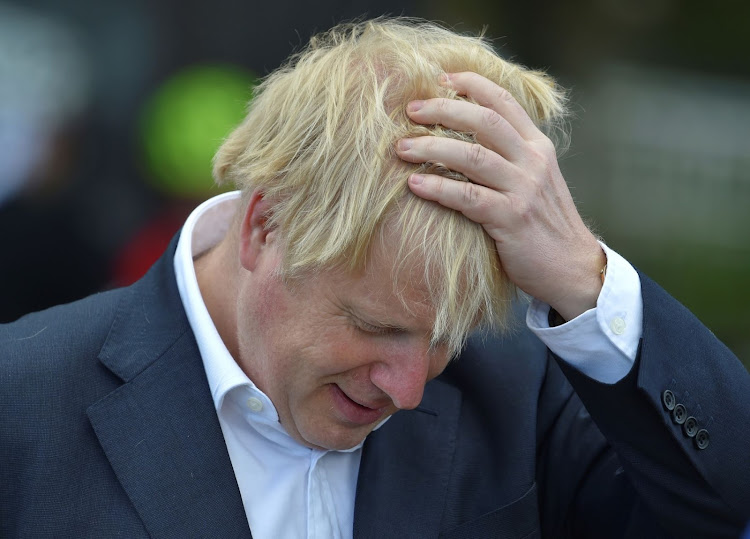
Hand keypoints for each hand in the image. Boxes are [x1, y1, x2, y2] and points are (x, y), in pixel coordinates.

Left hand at [396, 72, 605, 320]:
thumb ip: (510, 156)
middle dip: (444, 109)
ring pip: (472, 155)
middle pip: (483, 121)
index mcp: (537, 146)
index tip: (440, 79)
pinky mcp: (511, 219)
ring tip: (402, 148)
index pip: (504, 102)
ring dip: (432, 147)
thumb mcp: (535, 180)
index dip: (471, 84)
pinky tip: (415, 184)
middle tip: (411, 110)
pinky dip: (438, 187)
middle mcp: (532, 161)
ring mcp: (523, 189)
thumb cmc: (543, 224)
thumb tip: (469, 138)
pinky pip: (467, 196)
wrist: (571, 267)